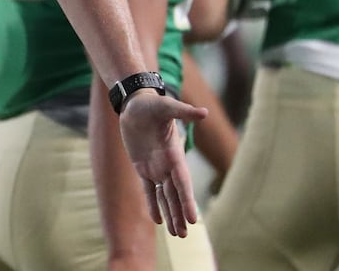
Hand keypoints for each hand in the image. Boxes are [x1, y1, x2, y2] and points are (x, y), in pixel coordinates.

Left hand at [118, 91, 207, 236]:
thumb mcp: (165, 106)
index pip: (183, 182)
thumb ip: (183, 111)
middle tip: (185, 235)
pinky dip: (153, 205)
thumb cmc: (151, 104)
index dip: (187, 200)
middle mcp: (167, 164)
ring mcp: (155, 167)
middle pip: (175, 194)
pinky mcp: (142, 167)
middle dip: (180, 214)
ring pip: (164, 196)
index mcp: (174, 154)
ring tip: (177, 234)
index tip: (194, 218)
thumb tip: (203, 112)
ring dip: (171, 214)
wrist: (135, 104)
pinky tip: (158, 221)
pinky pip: (148, 190)